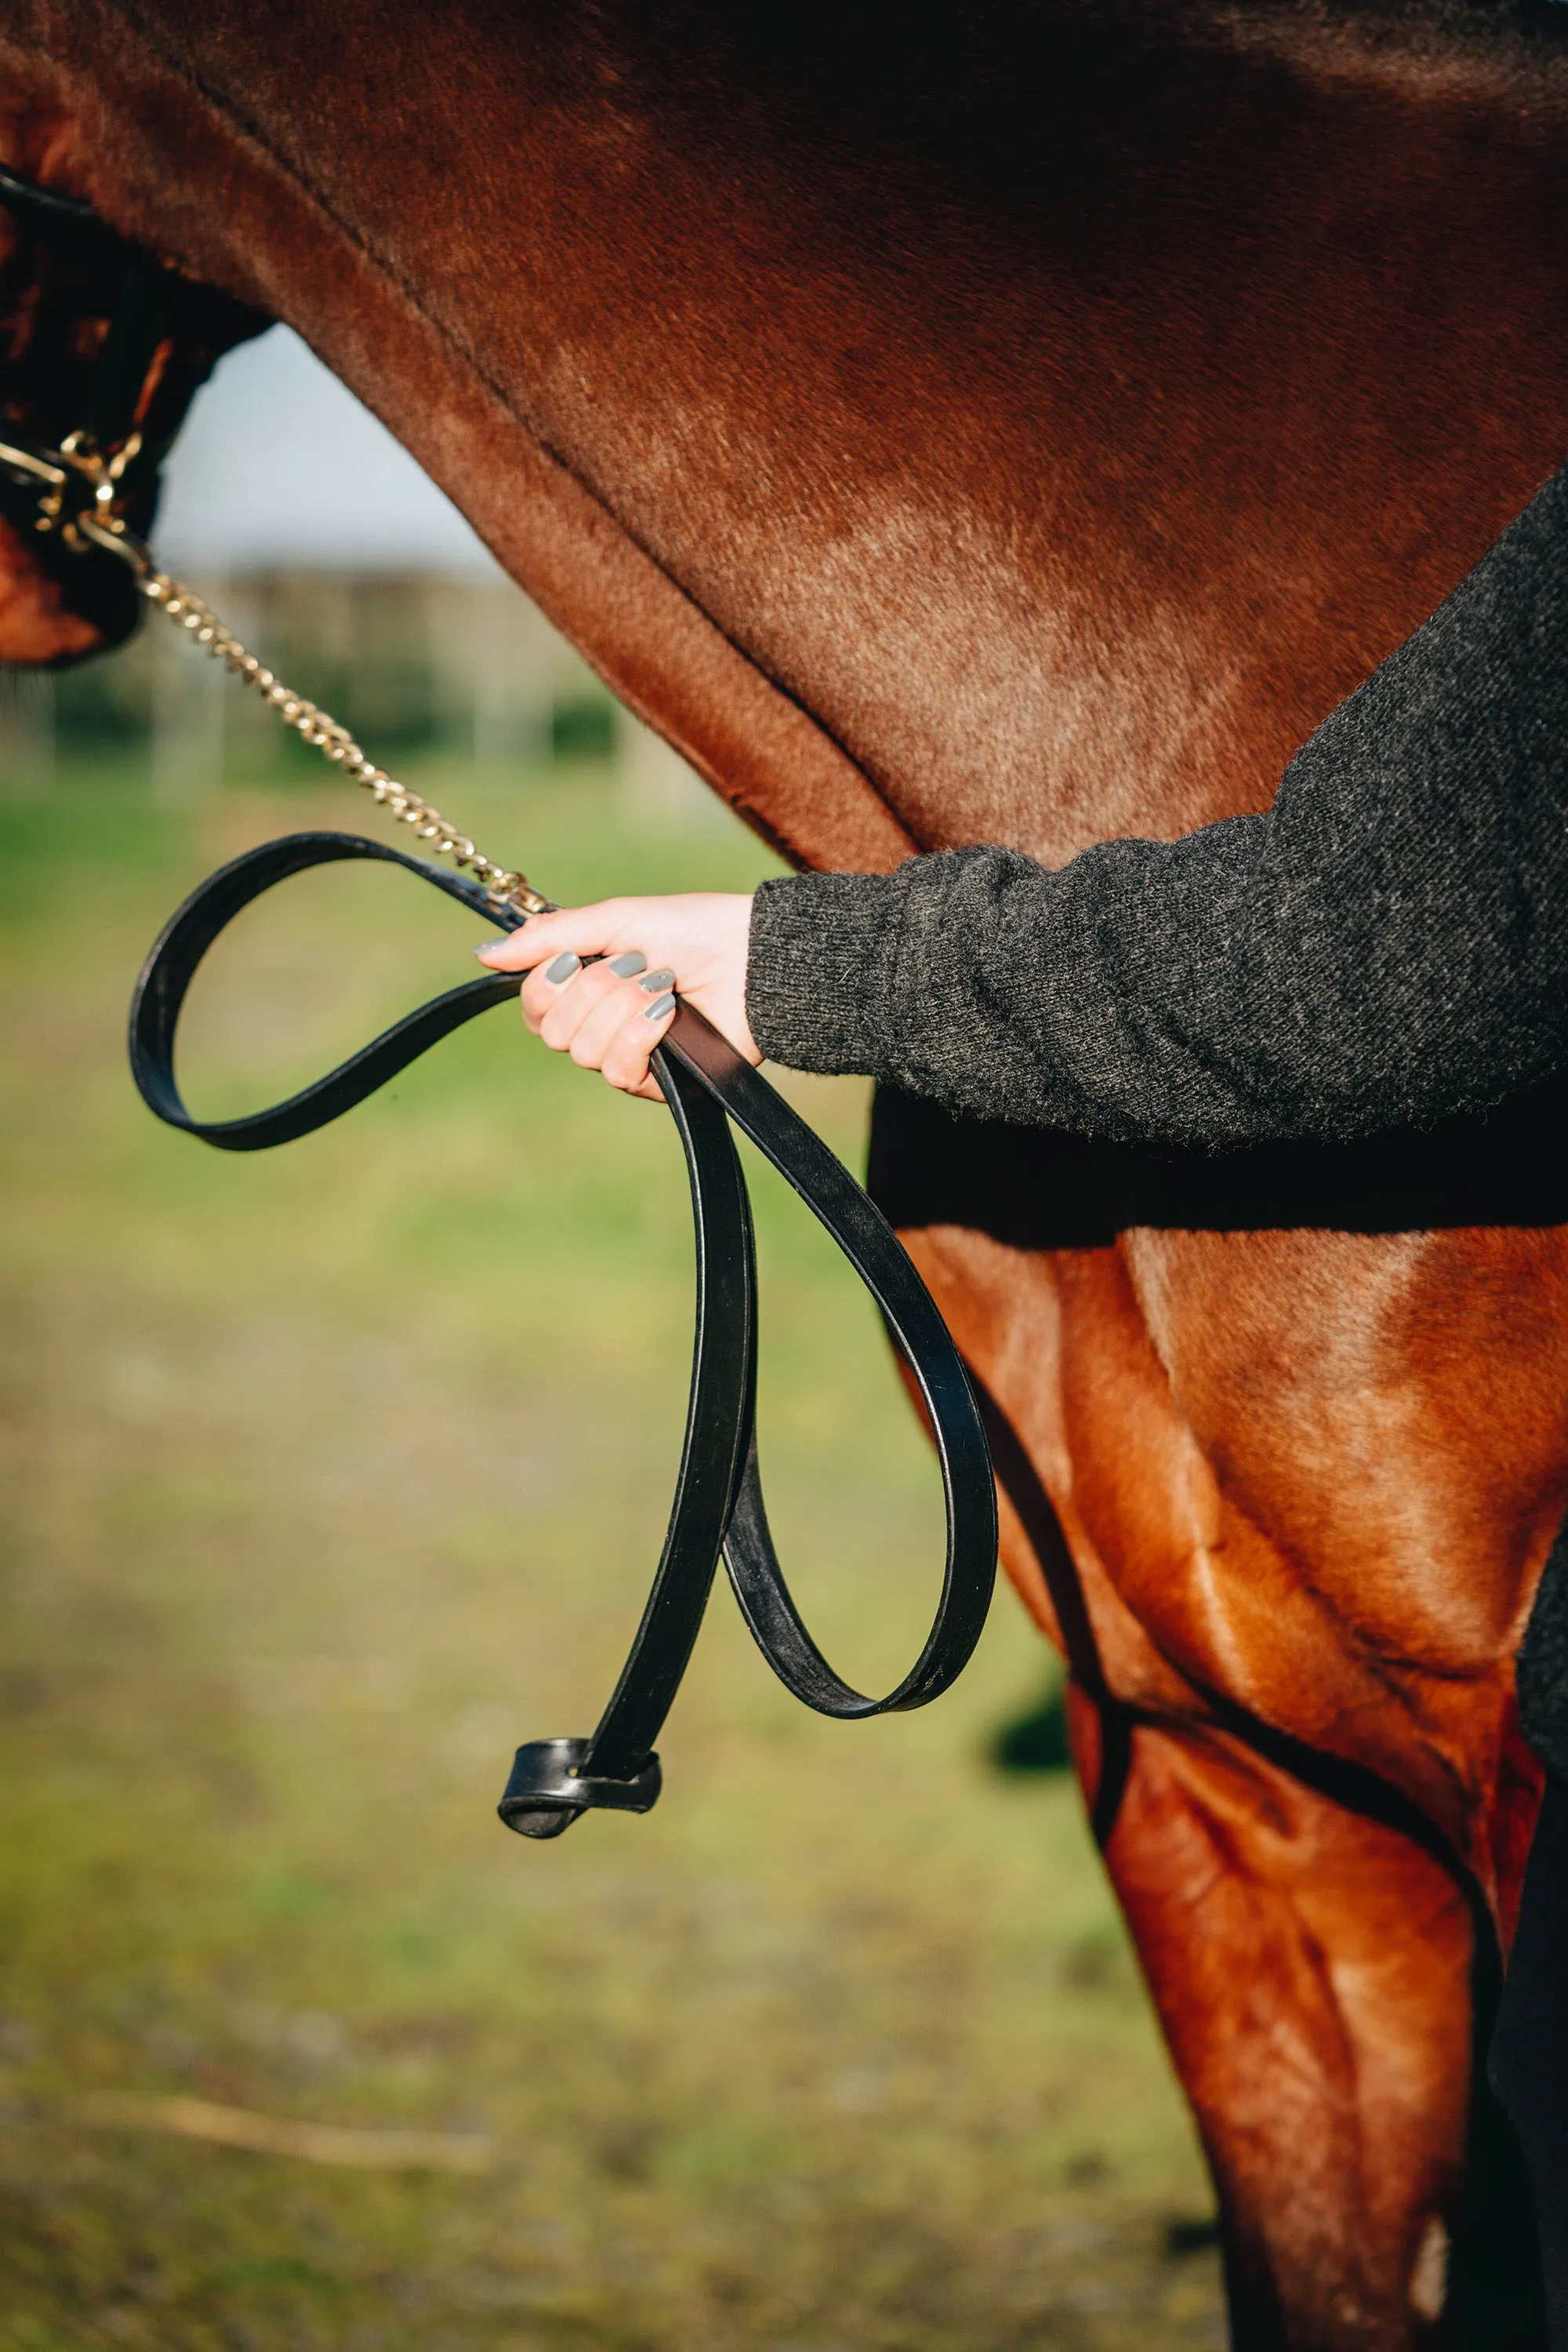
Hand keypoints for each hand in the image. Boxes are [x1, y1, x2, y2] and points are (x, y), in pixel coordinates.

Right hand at [473, 893, 758, 1101]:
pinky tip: (668, 1016)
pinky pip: (618, 1071)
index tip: (577, 959)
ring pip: (583, 1051)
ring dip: (623, 1008)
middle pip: (553, 1031)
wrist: (750, 956)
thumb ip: (547, 938)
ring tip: (661, 987)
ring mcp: (627, 1054)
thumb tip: (483, 954)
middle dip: (594, 991)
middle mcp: (600, 1023)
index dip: (547, 983)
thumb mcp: (612, 921)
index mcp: (585, 985)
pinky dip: (640, 1036)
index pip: (534, 1005)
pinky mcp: (656, 1081)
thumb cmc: (688, 930)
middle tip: (635, 968)